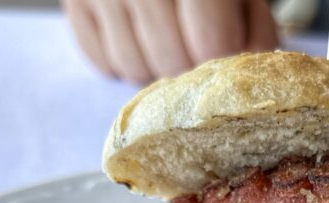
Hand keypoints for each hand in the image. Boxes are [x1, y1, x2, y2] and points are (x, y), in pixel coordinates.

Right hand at [62, 0, 278, 82]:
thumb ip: (252, 18)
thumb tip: (254, 63)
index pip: (210, 45)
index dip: (223, 60)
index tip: (228, 53)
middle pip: (169, 62)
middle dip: (190, 70)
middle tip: (199, 53)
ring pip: (133, 66)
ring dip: (156, 69)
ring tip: (170, 44)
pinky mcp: (74, 0)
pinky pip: (101, 60)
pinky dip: (122, 60)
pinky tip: (138, 36)